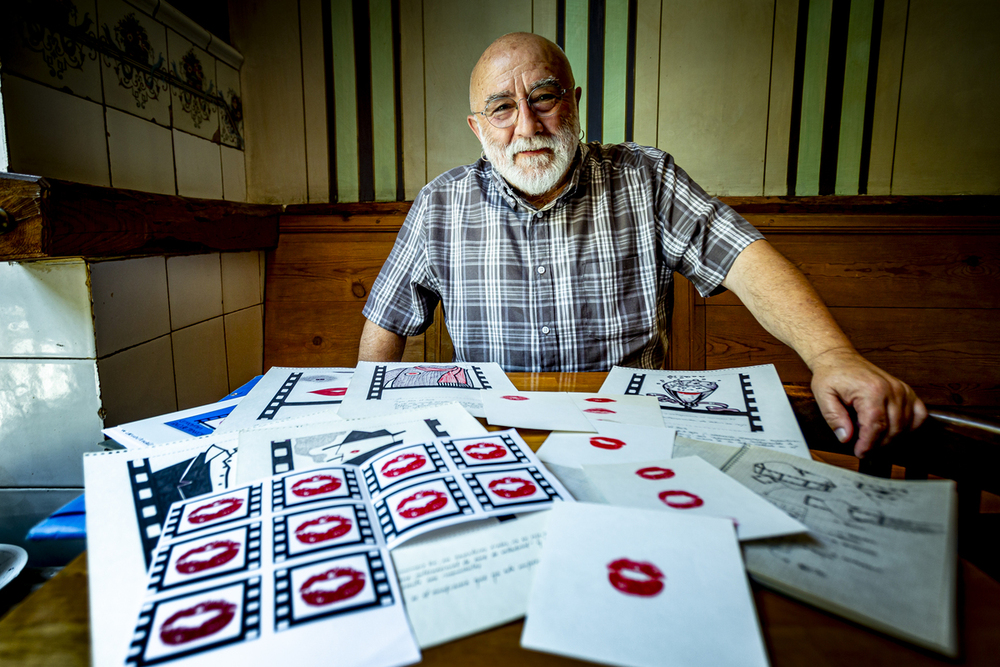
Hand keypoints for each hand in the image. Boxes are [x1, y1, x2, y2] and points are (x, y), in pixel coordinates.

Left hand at [808, 348, 927, 457]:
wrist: (840, 358)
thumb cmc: (832, 375)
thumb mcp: (824, 396)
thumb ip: (834, 418)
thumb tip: (845, 437)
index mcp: (870, 390)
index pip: (876, 426)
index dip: (868, 444)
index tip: (860, 452)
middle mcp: (891, 389)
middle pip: (893, 429)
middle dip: (878, 444)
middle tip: (863, 448)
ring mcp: (901, 389)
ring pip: (906, 425)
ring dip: (891, 438)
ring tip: (873, 438)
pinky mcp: (906, 390)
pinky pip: (919, 414)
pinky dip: (910, 426)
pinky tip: (895, 430)